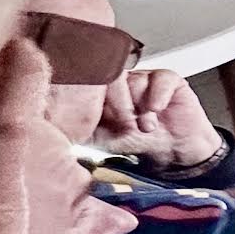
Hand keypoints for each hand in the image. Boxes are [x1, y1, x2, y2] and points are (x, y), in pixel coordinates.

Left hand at [93, 69, 223, 172]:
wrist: (173, 155)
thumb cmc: (138, 144)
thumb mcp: (100, 139)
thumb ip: (80, 125)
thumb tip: (60, 121)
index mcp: (103, 93)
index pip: (91, 82)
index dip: (96, 99)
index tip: (101, 118)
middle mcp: (123, 83)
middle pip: (113, 78)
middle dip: (120, 105)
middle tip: (127, 125)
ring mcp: (146, 79)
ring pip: (136, 80)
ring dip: (141, 107)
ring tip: (147, 126)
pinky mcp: (170, 81)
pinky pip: (161, 78)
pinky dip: (158, 95)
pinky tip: (158, 110)